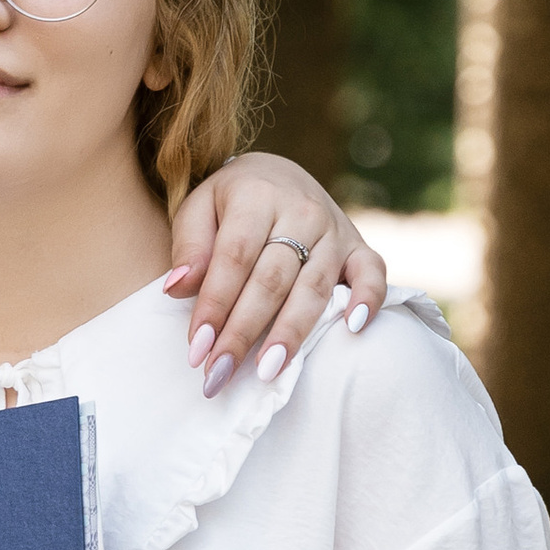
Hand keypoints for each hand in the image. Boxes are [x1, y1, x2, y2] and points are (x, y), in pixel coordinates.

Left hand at [164, 156, 385, 394]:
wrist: (276, 176)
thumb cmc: (229, 203)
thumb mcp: (198, 209)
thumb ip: (189, 246)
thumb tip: (177, 287)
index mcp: (257, 196)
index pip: (234, 258)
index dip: (215, 305)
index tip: (196, 349)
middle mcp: (301, 211)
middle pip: (272, 279)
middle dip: (244, 331)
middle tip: (220, 373)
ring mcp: (335, 230)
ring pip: (314, 287)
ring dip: (292, 332)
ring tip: (268, 372)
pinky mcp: (359, 246)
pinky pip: (372, 274)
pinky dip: (367, 299)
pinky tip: (352, 329)